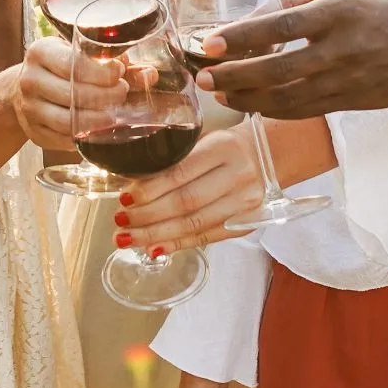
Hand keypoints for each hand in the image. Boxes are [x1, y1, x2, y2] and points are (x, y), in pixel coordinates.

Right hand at [11, 35, 120, 151]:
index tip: (119, 73)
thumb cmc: (56, 66)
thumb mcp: (74, 52)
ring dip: (96, 120)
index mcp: (40, 53)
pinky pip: (62, 139)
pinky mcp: (33, 131)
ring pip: (66, 121)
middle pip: (73, 94)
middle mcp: (30, 80)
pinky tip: (97, 130)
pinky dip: (83, 137)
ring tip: (112, 115)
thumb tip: (138, 71)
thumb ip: (105, 59)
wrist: (22, 88)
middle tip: (121, 93)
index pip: (73, 64)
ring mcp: (29, 108)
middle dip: (105, 95)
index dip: (102, 72)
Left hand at [119, 126, 259, 251]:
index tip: (124, 199)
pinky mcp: (246, 222)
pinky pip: (207, 237)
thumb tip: (133, 184)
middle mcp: (237, 175)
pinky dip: (178, 244)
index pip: (180, 173)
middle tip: (120, 221)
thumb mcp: (204, 140)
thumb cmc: (226, 148)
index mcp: (222, 148)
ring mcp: (244, 202)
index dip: (150, 189)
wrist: (267, 156)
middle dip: (148, 216)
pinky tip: (155, 248)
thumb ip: (175, 159)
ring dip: (157, 234)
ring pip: (194, 223)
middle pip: (186, 202)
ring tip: (129, 238)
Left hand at [197, 0, 387, 119]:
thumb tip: (248, 19)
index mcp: (336, 12)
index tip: (212, 43)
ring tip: (221, 95)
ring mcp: (346, 80)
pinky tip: (252, 104)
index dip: (243, 36)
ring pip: (288, 99)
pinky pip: (304, 111)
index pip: (281, 25)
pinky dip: (273, 111)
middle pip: (278, 69)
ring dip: (248, 100)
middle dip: (235, 77)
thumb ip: (292, 0)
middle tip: (205, 78)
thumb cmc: (378, 7)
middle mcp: (341, 49)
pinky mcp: (350, 102)